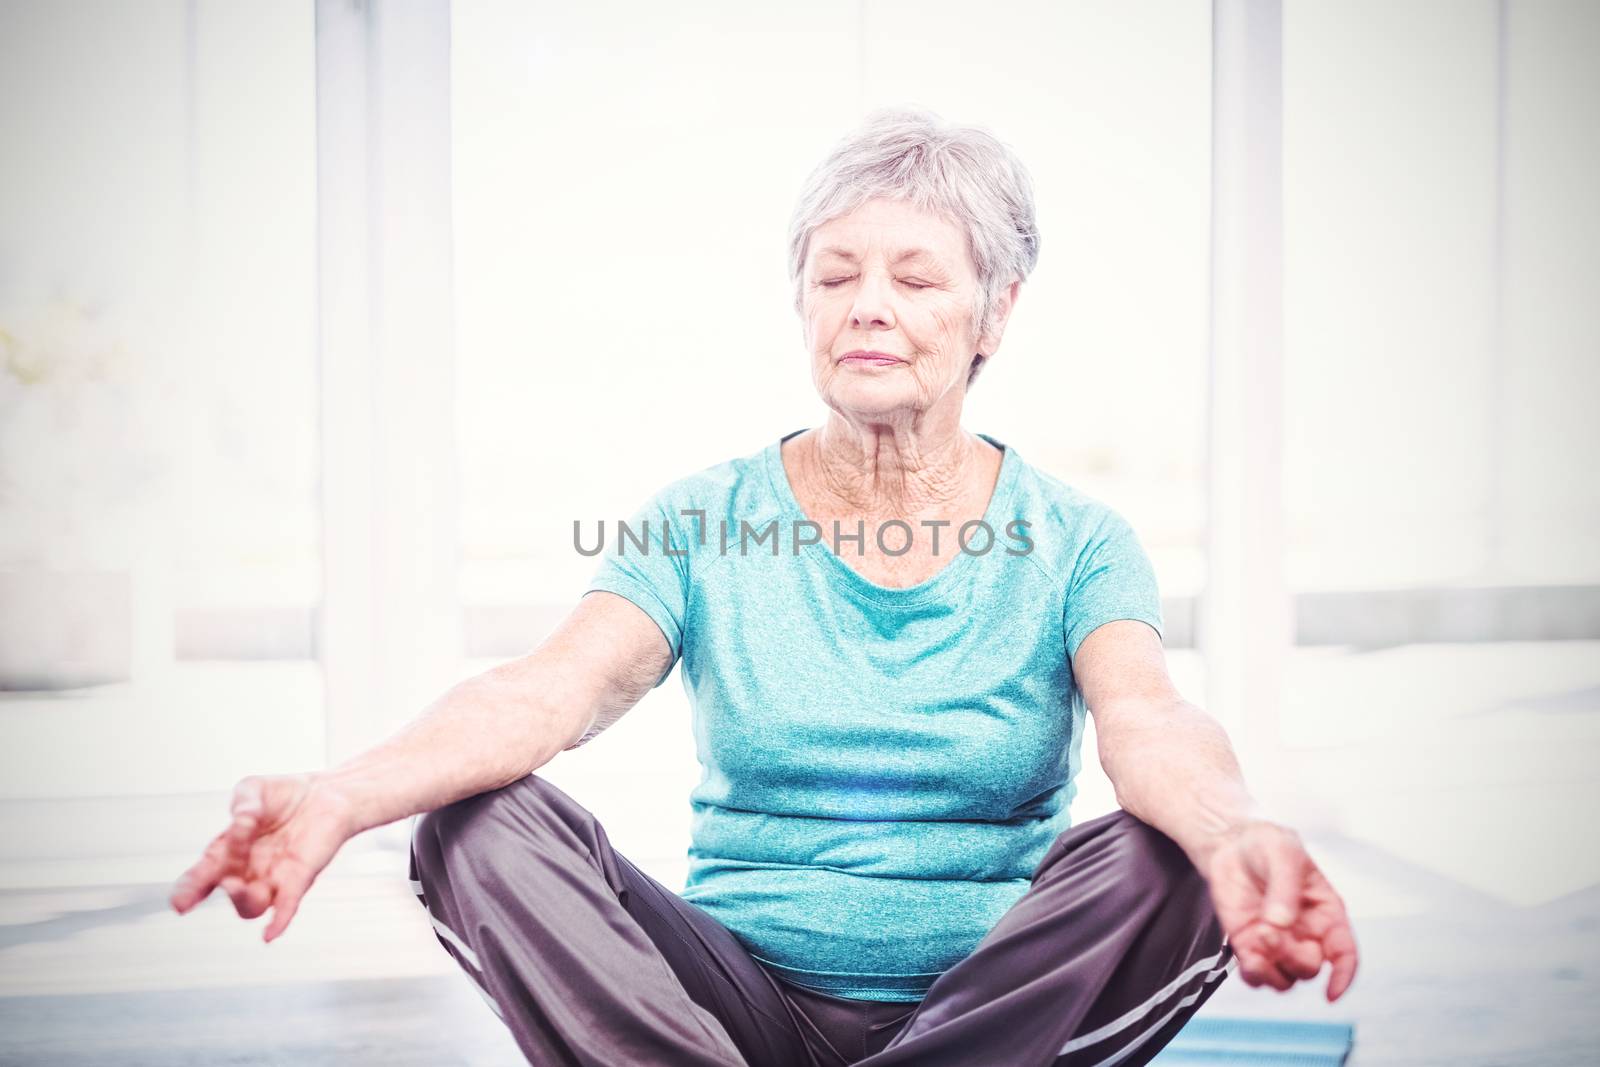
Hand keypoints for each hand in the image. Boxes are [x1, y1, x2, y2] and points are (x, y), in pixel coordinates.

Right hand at [168, 772, 354, 941]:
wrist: (325, 792)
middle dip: (224, 892)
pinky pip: (287, 906)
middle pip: (229, 895)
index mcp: (226, 851)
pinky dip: (279, 920)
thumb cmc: (282, 795)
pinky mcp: (300, 877)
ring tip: (246, 887)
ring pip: (252, 906)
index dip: (188, 891)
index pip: (200, 876)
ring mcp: (273, 877)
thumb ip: (243, 806)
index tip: (180, 903)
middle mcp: (246, 870)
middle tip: (229, 880)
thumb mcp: (253, 790)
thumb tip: (240, 826)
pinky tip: (270, 934)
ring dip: (246, 901)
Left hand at [1200, 820, 1358, 1001]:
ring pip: (1285, 979)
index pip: (1345, 953)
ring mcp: (1278, 943)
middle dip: (1292, 957)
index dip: (1344, 976)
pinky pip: (1257, 976)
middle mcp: (1306, 934)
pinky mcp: (1249, 945)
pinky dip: (1253, 974)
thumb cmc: (1267, 844)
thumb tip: (1281, 923)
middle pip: (1309, 968)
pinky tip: (1247, 955)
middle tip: (1268, 931)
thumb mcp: (1283, 853)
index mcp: (1326, 913)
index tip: (1331, 992)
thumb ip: (1285, 887)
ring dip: (1271, 970)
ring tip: (1257, 939)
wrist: (1230, 843)